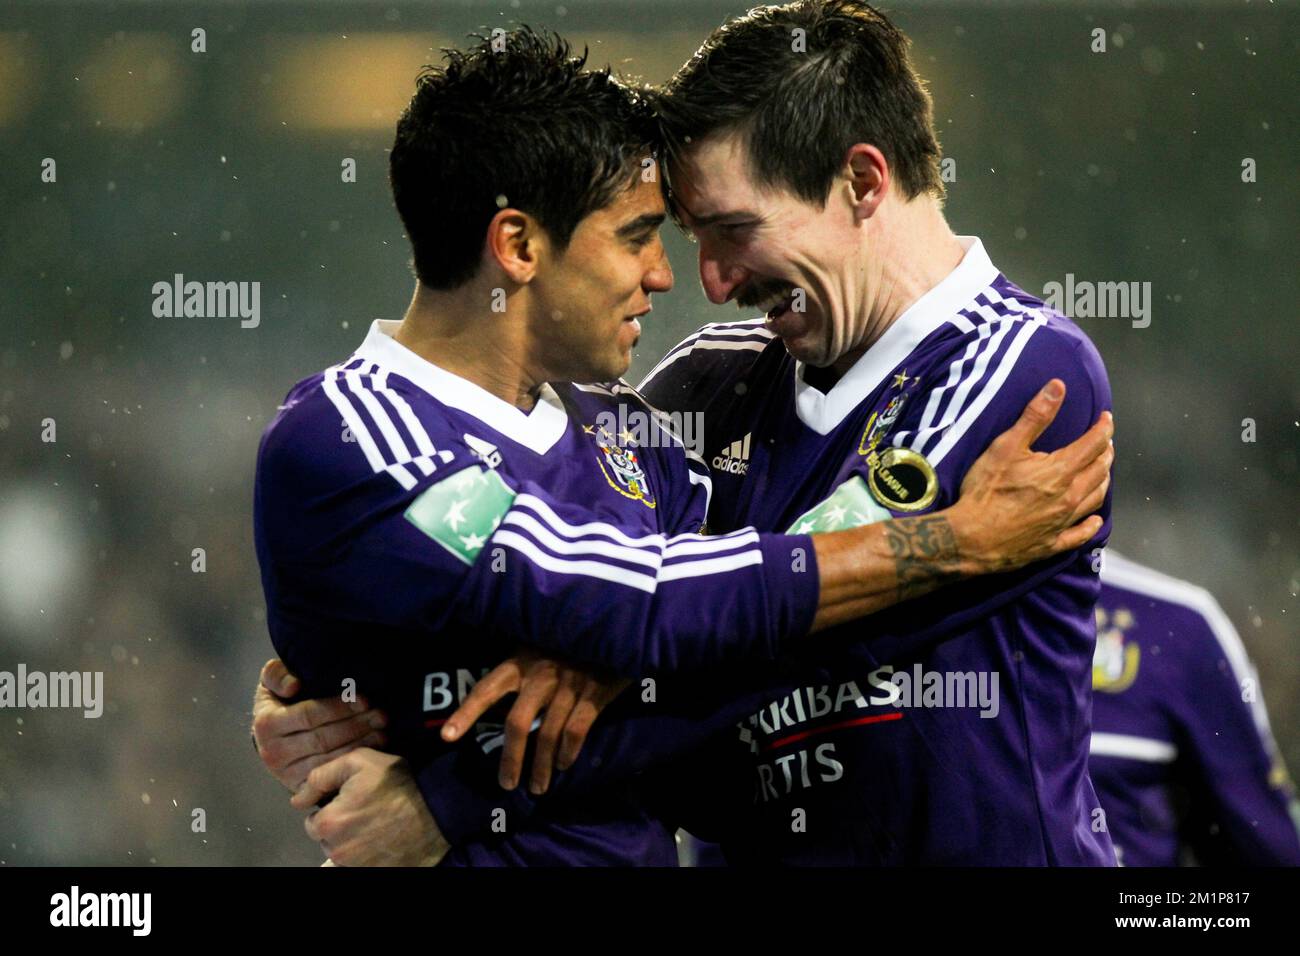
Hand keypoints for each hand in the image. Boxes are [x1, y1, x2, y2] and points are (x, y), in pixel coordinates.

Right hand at [251, 659, 387, 790]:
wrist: (273, 735)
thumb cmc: (280, 701)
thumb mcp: (272, 682)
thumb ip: (276, 674)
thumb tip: (293, 686)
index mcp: (266, 724)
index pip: (309, 715)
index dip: (339, 707)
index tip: (365, 699)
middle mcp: (273, 752)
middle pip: (322, 739)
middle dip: (356, 726)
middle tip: (381, 716)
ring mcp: (286, 773)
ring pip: (329, 759)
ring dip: (360, 744)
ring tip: (383, 730)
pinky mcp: (300, 787)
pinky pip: (332, 775)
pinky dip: (354, 761)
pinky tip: (374, 749)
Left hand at [291, 748, 448, 866]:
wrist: (436, 808)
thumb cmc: (397, 783)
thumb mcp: (358, 762)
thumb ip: (321, 776)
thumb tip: (298, 799)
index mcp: (328, 823)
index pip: (312, 820)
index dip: (329, 807)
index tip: (349, 799)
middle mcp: (337, 851)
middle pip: (326, 839)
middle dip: (338, 825)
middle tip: (364, 810)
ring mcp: (356, 865)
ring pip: (343, 852)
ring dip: (352, 840)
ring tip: (375, 823)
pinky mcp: (374, 872)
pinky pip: (360, 864)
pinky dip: (366, 854)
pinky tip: (380, 839)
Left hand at [441, 648, 630, 793]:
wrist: (613, 628)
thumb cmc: (566, 643)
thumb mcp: (535, 647)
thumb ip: (517, 672)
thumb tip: (493, 707)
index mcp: (520, 662)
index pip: (486, 688)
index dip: (466, 712)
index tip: (447, 737)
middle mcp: (540, 674)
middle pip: (517, 723)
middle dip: (510, 759)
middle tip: (507, 784)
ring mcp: (568, 684)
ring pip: (548, 734)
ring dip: (540, 766)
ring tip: (537, 787)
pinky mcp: (594, 693)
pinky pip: (576, 730)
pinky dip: (568, 752)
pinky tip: (563, 765)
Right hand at [951, 379, 1112, 572]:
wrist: (971, 538)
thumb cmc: (985, 491)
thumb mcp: (1006, 446)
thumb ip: (1035, 416)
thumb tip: (1058, 387)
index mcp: (1060, 470)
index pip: (1094, 444)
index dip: (1103, 428)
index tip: (1106, 418)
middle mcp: (1069, 496)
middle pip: (1100, 471)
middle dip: (1105, 452)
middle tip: (1104, 443)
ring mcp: (1063, 522)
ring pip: (1096, 499)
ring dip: (1103, 481)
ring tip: (1102, 472)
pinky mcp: (1053, 543)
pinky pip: (1081, 534)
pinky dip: (1091, 524)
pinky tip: (1094, 520)